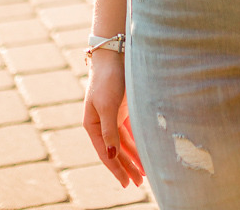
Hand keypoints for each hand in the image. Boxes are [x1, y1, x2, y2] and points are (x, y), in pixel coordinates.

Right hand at [82, 53, 142, 186]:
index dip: (116, 169)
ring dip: (134, 157)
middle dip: (126, 167)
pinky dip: (138, 143)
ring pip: (124, 143)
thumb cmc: (107, 80)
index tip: (126, 184)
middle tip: (138, 183)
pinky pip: (131, 132)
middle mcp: (102, 124)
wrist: (114, 55)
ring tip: (144, 174)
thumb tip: (113, 154)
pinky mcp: (124, 109)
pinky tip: (146, 153)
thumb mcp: (108, 106)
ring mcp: (113, 117)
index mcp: (93, 125)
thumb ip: (110, 131)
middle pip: (115, 151)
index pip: (106, 153)